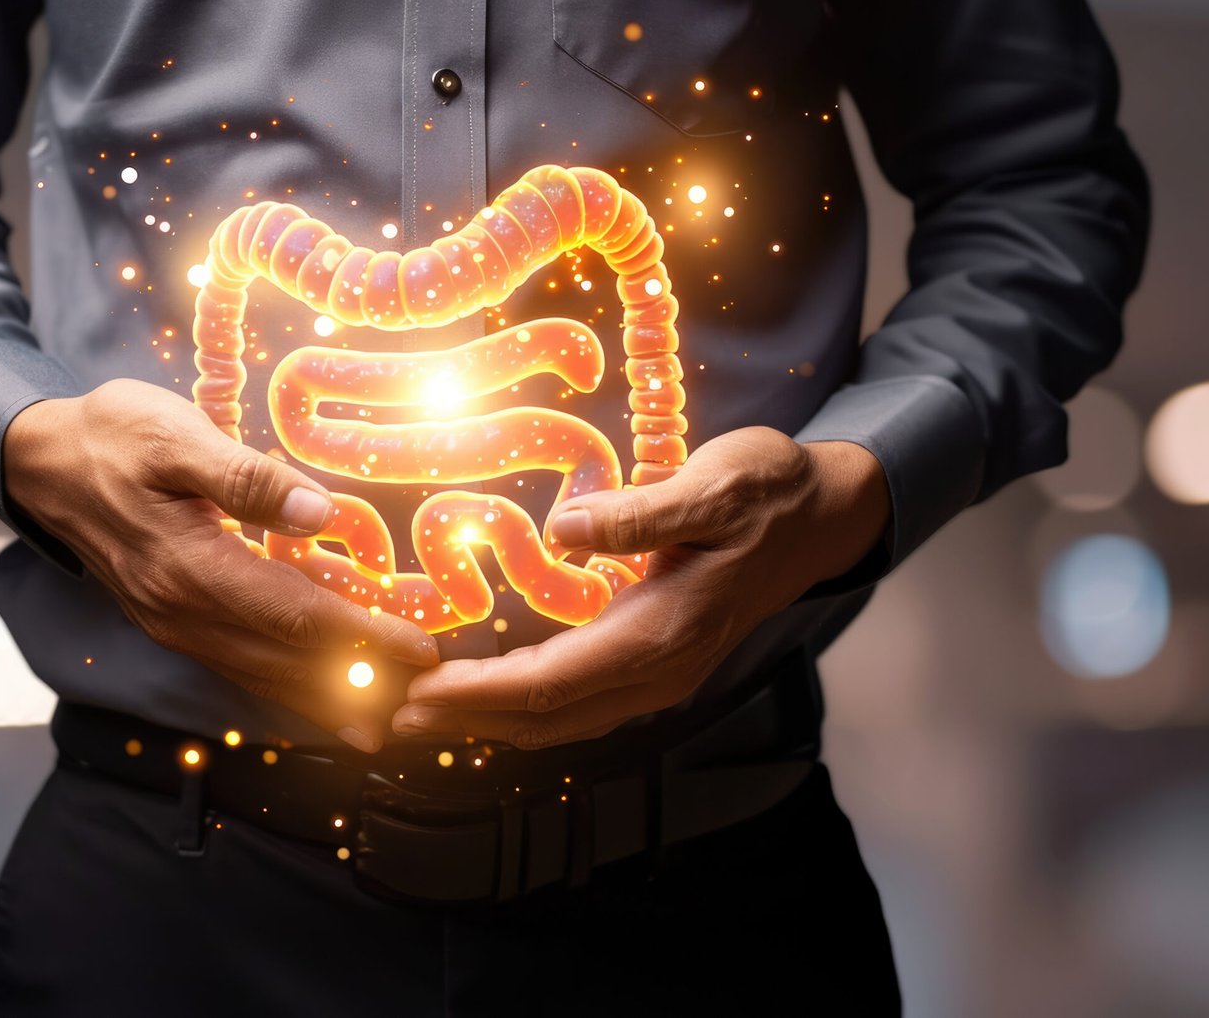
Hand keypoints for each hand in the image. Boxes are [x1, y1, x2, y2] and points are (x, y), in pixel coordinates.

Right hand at [4, 378, 437, 751]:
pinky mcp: (170, 622)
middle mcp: (179, 612)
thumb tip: (320, 513)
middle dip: (358, 683)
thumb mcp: (174, 435)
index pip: (294, 617)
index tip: (418, 649)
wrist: (40, 460)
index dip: (361, 637)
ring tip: (380, 724)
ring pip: (260, 676)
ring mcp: (171, 625)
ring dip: (323, 700)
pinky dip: (286, 686)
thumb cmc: (112, 436)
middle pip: (284, 662)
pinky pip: (238, 666)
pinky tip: (318, 696)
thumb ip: (247, 478)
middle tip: (424, 701)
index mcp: (187, 567)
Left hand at [390, 428, 890, 748]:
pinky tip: (489, 696)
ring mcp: (663, 675)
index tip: (413, 691)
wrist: (822, 516)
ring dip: (489, 722)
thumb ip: (638, 514)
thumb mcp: (710, 487)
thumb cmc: (766, 493)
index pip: (551, 682)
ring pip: (562, 720)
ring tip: (420, 713)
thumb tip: (562, 529)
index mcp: (664, 632)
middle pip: (546, 717)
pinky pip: (579, 704)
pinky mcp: (658, 664)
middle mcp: (660, 670)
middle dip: (465, 720)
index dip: (477, 692)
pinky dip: (525, 708)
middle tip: (386, 713)